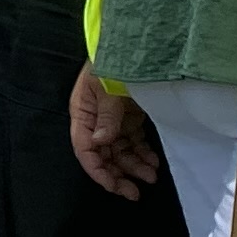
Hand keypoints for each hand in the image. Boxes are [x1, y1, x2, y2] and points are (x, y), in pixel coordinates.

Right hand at [69, 71, 163, 200]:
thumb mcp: (108, 86)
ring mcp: (113, 120)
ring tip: (151, 176)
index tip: (115, 186)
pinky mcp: (129, 117)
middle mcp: (95, 121)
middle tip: (135, 192)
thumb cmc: (111, 61)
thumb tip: (100, 142)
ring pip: (120, 152)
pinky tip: (153, 161)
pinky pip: (133, 142)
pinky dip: (142, 153)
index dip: (98, 171)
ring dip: (134, 166)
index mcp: (83, 114)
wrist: (131, 43)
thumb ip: (106, 114)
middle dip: (118, 175)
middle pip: (103, 156)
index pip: (85, 150)